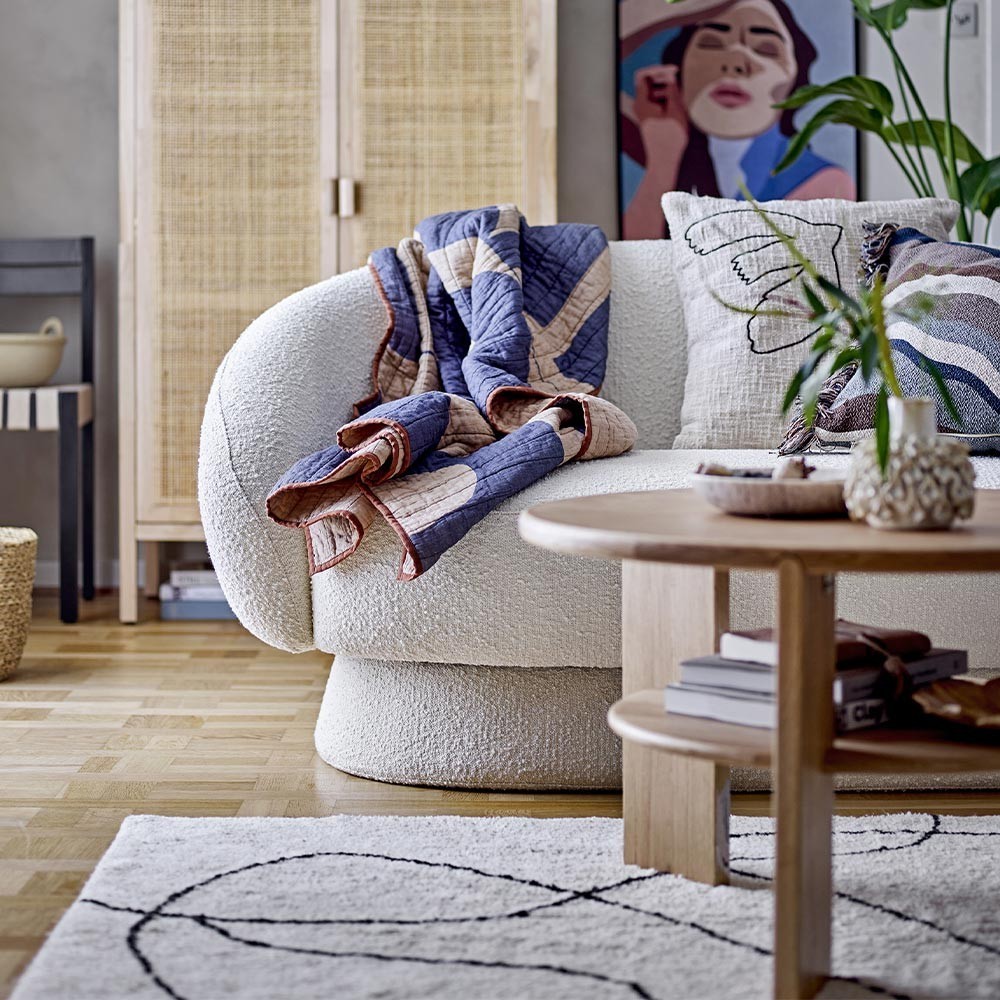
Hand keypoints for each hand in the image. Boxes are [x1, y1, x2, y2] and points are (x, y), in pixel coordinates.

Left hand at [633, 65, 687, 181]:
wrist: (665, 160)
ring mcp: (644, 111)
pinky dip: (668, 99)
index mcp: (641, 102)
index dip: (659, 69)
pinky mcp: (650, 117)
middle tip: (678, 84)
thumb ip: (673, 89)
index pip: (644, 74)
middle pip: (649, 81)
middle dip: (665, 80)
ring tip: (680, 98)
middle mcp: (639, 106)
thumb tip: (671, 75)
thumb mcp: (675, 109)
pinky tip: (678, 106)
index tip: (674, 71)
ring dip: (668, 90)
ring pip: (655, 91)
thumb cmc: (669, 140)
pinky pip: (658, 101)